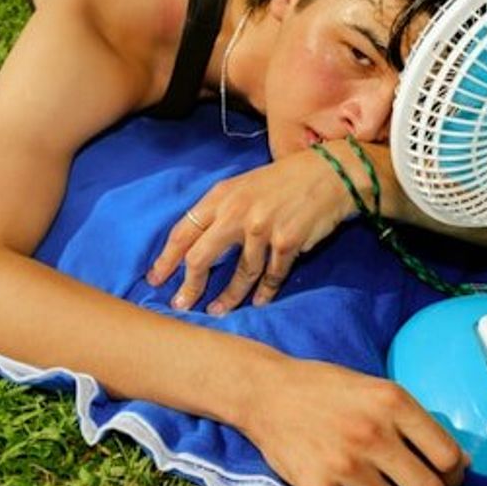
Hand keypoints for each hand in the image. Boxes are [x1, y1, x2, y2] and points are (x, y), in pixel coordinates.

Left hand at [146, 148, 356, 313]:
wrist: (331, 173)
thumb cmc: (285, 181)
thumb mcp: (245, 186)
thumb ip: (221, 210)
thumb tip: (196, 243)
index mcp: (221, 195)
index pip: (183, 230)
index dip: (166, 258)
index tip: (155, 278)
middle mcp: (236, 211)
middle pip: (200, 257)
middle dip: (189, 286)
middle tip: (181, 305)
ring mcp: (262, 227)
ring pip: (239, 273)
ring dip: (229, 297)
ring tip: (218, 311)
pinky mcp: (287, 242)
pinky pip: (271, 276)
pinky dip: (264, 292)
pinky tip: (258, 303)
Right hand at [238, 358, 467, 485]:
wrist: (265, 392)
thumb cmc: (324, 389)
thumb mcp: (374, 388)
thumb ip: (411, 421)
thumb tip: (455, 462)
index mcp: (393, 402)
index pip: (448, 457)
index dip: (452, 473)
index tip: (445, 476)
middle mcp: (373, 433)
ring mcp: (346, 464)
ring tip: (371, 481)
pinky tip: (337, 474)